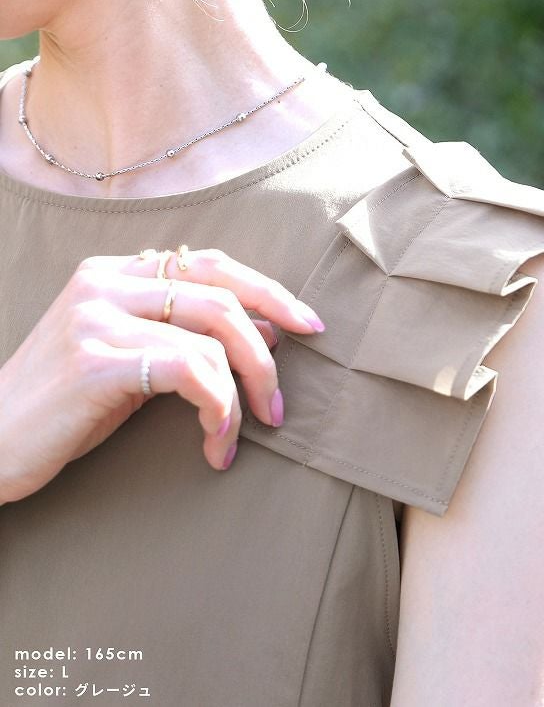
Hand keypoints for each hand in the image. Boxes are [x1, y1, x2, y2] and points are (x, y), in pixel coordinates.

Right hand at [0, 247, 324, 504]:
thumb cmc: (67, 407)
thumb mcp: (133, 359)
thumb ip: (187, 335)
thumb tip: (268, 330)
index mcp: (116, 272)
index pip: (212, 265)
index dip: (269, 291)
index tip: (310, 325)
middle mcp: (106, 282)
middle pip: (222, 299)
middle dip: (266, 355)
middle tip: (279, 406)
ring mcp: (97, 317)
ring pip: (211, 339)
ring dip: (242, 396)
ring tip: (234, 439)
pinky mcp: (94, 361)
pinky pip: (189, 372)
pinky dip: (218, 410)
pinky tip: (213, 445)